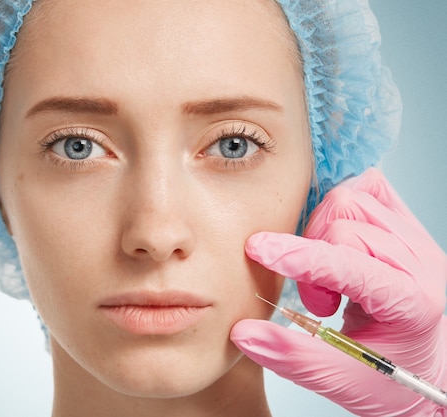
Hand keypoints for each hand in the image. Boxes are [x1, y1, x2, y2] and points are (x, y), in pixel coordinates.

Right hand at [230, 168, 446, 415]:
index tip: (258, 249)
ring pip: (353, 199)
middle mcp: (421, 262)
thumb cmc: (395, 381)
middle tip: (318, 302)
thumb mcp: (343, 382)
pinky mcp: (407, 227)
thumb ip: (292, 356)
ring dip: (323, 234)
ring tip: (329, 276)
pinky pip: (370, 189)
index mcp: (411, 302)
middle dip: (312, 258)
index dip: (297, 255)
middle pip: (346, 224)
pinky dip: (343, 206)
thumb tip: (243, 332)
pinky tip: (336, 241)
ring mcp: (417, 240)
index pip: (348, 263)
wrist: (429, 372)